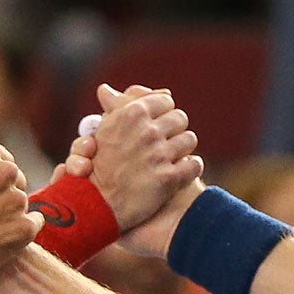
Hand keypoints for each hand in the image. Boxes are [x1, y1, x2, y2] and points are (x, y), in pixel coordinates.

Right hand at [0, 130, 37, 287]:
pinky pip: (34, 222)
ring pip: (21, 202)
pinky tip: (0, 236)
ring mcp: (17, 200)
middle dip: (1, 192)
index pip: (1, 159)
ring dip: (9, 212)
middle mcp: (6, 171)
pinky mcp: (24, 228)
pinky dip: (22, 229)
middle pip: (14, 179)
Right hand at [84, 84, 201, 231]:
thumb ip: (112, 108)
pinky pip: (194, 164)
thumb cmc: (99, 165)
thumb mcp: (102, 130)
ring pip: (190, 140)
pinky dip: (190, 169)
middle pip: (181, 118)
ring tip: (170, 158)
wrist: (98, 205)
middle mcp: (147, 131)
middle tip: (165, 142)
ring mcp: (158, 155)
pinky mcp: (168, 178)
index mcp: (132, 113)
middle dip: (174, 130)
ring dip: (182, 150)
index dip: (163, 113)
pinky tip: (179, 173)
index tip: (158, 124)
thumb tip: (107, 89)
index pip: (166, 101)